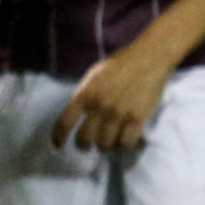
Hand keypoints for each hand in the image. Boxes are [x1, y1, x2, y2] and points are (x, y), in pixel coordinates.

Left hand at [53, 45, 171, 151]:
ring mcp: (118, 114)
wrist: (147, 59)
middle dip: (84, 145)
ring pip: (105, 144)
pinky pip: (125, 143)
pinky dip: (123, 144)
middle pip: (84, 139)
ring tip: (109, 139)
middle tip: (88, 144)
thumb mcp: (93, 76)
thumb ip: (84, 95)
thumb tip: (78, 114)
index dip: (58, 137)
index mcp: (85, 94)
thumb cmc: (119, 65)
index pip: (65, 121)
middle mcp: (99, 106)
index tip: (57, 145)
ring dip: (105, 144)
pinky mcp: (137, 118)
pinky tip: (125, 138)